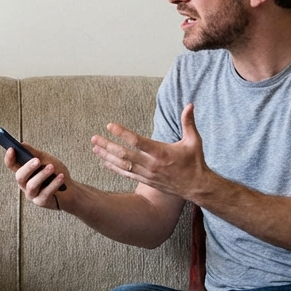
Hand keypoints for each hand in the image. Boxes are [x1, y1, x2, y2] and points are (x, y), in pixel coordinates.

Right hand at [4, 143, 68, 208]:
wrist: (70, 189)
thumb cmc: (56, 173)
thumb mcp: (46, 159)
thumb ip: (33, 153)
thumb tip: (22, 144)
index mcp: (24, 172)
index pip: (12, 165)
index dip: (9, 158)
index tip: (12, 149)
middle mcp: (25, 184)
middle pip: (20, 176)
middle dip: (28, 168)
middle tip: (37, 160)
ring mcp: (32, 194)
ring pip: (32, 185)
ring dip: (42, 175)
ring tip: (52, 168)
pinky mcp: (41, 201)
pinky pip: (45, 193)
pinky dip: (54, 184)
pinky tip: (61, 177)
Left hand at [91, 104, 210, 200]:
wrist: (196, 187)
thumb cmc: (195, 162)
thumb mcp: (194, 141)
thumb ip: (188, 122)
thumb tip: (190, 104)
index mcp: (161, 152)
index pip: (137, 141)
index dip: (122, 133)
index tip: (110, 125)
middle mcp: (151, 164)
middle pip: (124, 154)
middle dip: (107, 145)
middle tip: (94, 137)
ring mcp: (147, 174)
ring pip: (122, 165)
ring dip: (107, 156)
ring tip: (94, 148)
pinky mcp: (146, 181)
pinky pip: (126, 174)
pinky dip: (114, 168)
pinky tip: (104, 162)